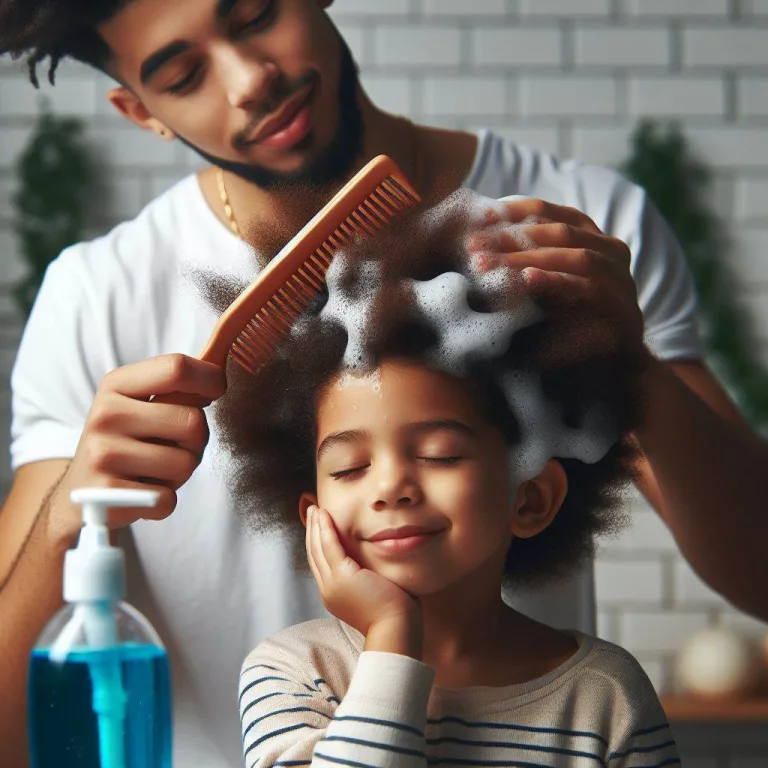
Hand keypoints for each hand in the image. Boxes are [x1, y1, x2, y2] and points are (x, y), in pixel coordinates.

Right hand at [52, 354, 226, 536]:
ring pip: (185, 463)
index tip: (217, 389)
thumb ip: (178, 387)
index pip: (177, 368)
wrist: (80, 492)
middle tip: (173, 446)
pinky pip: (167, 499)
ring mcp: (103, 455)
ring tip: (154, 470)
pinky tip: (141, 492)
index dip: (210, 378)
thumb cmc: (127, 442)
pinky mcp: (106, 496)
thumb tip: (221, 361)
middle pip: (193, 422)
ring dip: (180, 473)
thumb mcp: (141, 405)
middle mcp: (105, 415)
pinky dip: (163, 501)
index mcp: (116, 385)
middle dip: (197, 440)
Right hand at [306, 506, 421, 654]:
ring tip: (316, 509)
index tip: (320, 526)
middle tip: (313, 512)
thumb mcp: (377, 592)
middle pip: (314, 554)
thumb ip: (372, 577)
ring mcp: (332, 583)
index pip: (322, 564)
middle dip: (312, 531)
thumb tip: (379, 565)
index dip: (318, 543)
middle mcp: (328, 589)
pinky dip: (324, 528)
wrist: (396, 629)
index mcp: (335, 595)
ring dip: (315, 526)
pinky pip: (329, 546)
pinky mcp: (342, 576)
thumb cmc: (396, 614)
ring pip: (317, 548)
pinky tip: (323, 514)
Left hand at [467, 197, 649, 368]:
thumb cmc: (564, 328)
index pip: (547, 212)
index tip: (477, 219)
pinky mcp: (622, 310)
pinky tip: (526, 279)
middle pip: (558, 232)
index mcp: (588, 237)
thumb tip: (473, 245)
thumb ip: (520, 263)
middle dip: (512, 238)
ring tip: (489, 266)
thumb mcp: (537, 289)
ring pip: (574, 255)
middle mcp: (610, 251)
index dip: (511, 212)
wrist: (608, 374)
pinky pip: (588, 288)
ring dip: (527, 258)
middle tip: (473, 248)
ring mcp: (621, 279)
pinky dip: (555, 281)